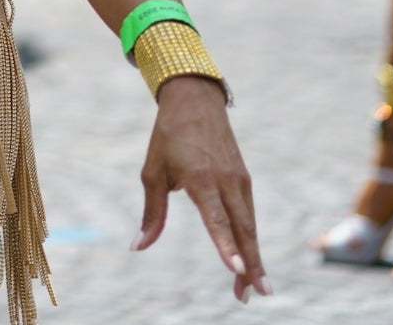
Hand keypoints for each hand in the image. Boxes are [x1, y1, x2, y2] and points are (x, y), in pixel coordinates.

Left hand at [135, 77, 268, 303]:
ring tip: (254, 287)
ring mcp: (238, 178)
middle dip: (250, 263)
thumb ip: (152, 212)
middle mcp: (225, 180)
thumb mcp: (153, 170)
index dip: (226, 245)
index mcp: (200, 177)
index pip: (216, 218)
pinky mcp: (244, 178)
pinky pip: (249, 214)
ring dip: (253, 256)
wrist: (195, 97)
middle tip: (255, 294)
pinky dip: (250, 238)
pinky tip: (249, 258)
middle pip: (242, 228)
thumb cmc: (169, 135)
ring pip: (250, 224)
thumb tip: (138, 247)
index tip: (236, 268)